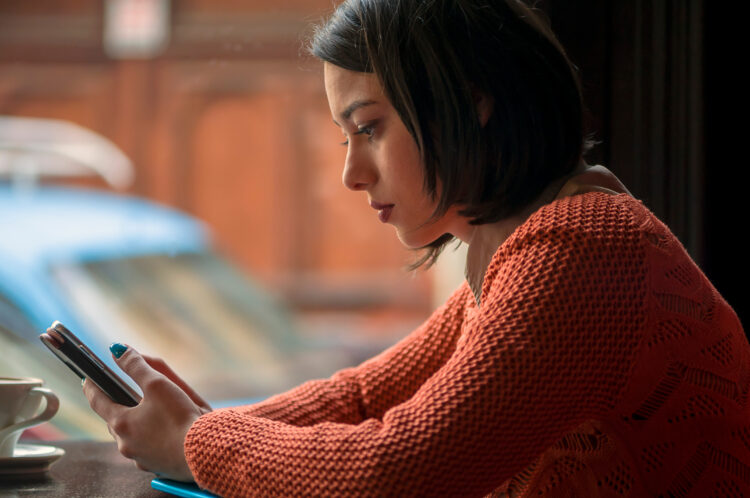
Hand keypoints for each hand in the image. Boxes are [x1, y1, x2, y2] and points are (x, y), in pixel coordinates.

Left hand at [82, 345, 211, 480]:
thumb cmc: (181, 418)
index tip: (88, 378)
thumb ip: (136, 365)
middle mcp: (126, 444)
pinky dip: (153, 437)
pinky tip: (168, 431)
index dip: (92, 387)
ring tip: (152, 412)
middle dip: (118, 406)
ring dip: (137, 423)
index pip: (98, 401)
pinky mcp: (158, 466)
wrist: (204, 452)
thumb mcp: (158, 384)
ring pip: (132, 436)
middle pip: (115, 420)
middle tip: (124, 393)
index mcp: (121, 423)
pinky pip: (149, 448)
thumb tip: (118, 350)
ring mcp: (142, 458)